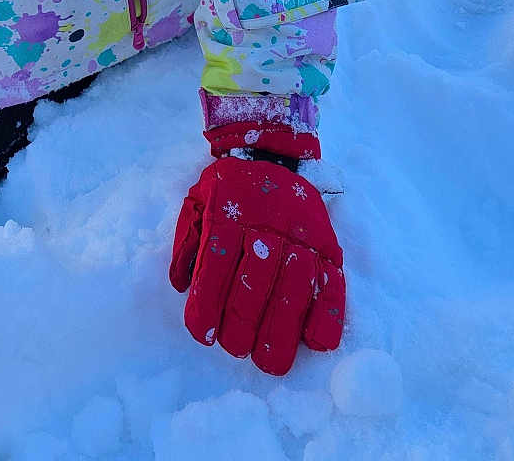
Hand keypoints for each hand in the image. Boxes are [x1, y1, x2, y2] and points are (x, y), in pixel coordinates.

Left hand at [169, 129, 344, 373]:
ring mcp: (302, 234)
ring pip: (294, 286)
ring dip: (282, 328)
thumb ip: (188, 240)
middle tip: (237, 351)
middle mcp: (268, 223)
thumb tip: (181, 284)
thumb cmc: (228, 187)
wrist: (272, 151)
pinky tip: (317, 341)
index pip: (217, 263)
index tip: (202, 334)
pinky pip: (332, 281)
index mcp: (229, 212)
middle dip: (244, 323)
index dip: (208, 303)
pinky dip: (328, 313)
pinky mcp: (328, 244)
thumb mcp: (197, 199)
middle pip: (256, 280)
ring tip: (270, 361)